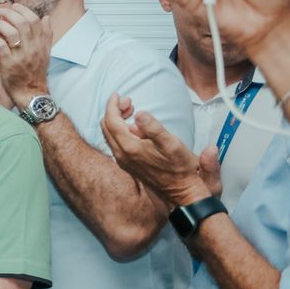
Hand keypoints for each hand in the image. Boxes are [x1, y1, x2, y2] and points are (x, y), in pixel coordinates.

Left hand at [0, 4, 50, 106]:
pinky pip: (1, 46)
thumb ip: (46, 35)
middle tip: (0, 11)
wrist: (31, 92)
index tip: (14, 6)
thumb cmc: (35, 72)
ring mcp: (22, 56)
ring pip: (12, 32)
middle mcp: (34, 48)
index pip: (35, 20)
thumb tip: (46, 17)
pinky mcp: (10, 64)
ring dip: (0, 24)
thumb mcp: (45, 52)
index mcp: (42, 43)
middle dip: (10, 13)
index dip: (23, 10)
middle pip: (23, 23)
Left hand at [100, 93, 212, 208]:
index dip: (112, 105)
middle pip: (107, 127)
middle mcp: (121, 155)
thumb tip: (140, 114)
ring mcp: (123, 161)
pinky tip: (137, 129)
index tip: (118, 95)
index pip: (111, 121)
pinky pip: (117, 143)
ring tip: (133, 111)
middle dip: (114, 111)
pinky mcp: (128, 165)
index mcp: (129, 148)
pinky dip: (122, 131)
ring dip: (118, 120)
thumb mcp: (172, 144)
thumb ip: (154, 128)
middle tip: (128, 102)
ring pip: (111, 135)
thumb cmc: (180, 168)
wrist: (182, 194)